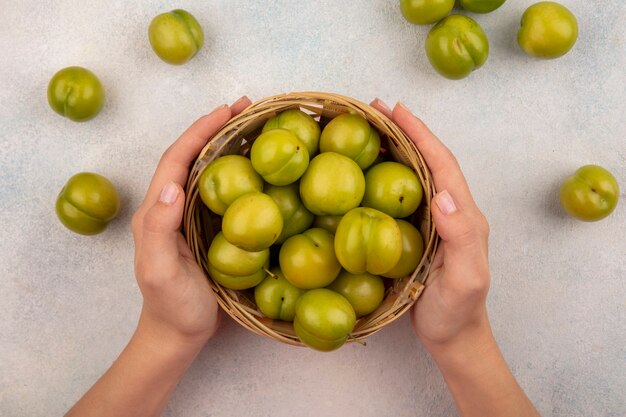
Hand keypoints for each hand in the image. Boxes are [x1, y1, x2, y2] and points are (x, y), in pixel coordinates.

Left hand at [131, 96, 252, 346]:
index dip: (200, 131)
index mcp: (157, 209)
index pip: (177, 159)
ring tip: (256, 127)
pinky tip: (260, 168)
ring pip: (209, 170)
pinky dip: (239, 172)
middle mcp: (172, 206)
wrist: (179, 335)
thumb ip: (157, 228)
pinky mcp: (209, 229)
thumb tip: (171, 185)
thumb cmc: (171, 306)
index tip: (227, 111)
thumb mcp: (159, 270)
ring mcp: (191, 217)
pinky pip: (224, 192)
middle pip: (193, 156)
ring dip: (229, 145)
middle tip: (248, 108)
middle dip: (217, 128)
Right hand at [370, 99, 489, 349]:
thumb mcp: (466, 278)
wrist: (454, 337)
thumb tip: (444, 194)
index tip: (396, 110)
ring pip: (414, 173)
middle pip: (428, 160)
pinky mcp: (417, 232)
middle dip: (404, 131)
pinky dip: (385, 174)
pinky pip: (401, 195)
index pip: (442, 165)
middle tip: (373, 108)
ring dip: (394, 147)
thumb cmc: (457, 311)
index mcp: (464, 214)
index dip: (420, 134)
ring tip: (368, 128)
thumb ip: (462, 236)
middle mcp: (450, 210)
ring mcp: (433, 221)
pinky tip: (367, 171)